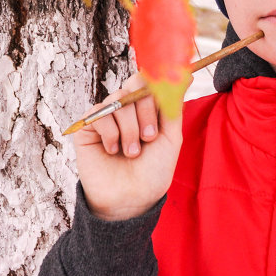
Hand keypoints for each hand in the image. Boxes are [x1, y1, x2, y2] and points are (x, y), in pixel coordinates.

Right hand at [71, 73, 186, 221]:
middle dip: (146, 111)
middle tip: (149, 137)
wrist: (131, 198)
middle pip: (134, 84)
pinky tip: (113, 151)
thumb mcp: (171, 137)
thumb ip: (174, 107)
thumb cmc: (153, 171)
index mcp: (147, 108)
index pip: (149, 80)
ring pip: (118, 101)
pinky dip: (111, 134)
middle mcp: (127, 109)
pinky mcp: (88, 127)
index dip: (157, 88)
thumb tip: (187, 77)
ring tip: (132, 152)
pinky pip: (99, 114)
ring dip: (130, 128)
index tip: (164, 101)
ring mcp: (107, 116)